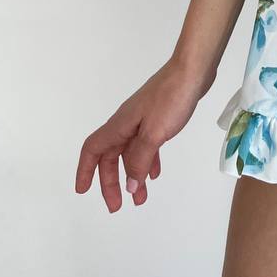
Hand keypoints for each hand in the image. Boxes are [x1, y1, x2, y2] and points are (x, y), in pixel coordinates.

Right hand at [74, 56, 211, 210]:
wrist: (193, 70)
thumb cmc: (171, 99)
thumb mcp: (153, 134)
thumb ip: (140, 160)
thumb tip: (129, 185)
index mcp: (120, 125)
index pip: (93, 149)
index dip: (85, 170)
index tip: (83, 191)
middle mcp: (127, 123)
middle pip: (110, 156)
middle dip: (111, 182)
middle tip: (118, 205)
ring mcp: (143, 119)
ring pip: (130, 153)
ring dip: (132, 175)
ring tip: (140, 198)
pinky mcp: (159, 117)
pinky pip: (146, 145)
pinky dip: (148, 160)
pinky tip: (155, 173)